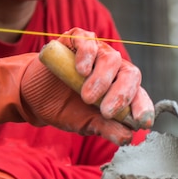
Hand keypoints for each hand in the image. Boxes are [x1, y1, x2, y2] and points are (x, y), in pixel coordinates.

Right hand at [21, 28, 154, 144]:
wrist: (34, 96)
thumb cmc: (66, 108)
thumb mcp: (87, 124)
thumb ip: (107, 129)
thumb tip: (128, 138)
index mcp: (122, 89)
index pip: (139, 95)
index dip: (143, 108)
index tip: (142, 123)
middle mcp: (115, 68)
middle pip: (131, 74)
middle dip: (121, 94)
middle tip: (106, 111)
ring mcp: (97, 52)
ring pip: (111, 58)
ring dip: (102, 79)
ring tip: (86, 97)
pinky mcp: (77, 40)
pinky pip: (88, 41)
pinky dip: (87, 54)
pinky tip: (81, 70)